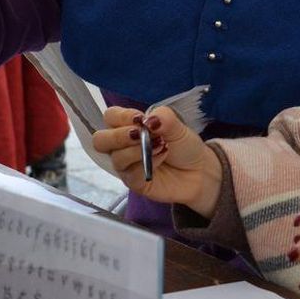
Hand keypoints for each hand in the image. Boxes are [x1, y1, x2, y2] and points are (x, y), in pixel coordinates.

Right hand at [91, 106, 222, 216]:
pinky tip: (161, 158)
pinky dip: (146, 163)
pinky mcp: (133, 182)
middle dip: (119, 135)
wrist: (199, 171)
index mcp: (129, 126)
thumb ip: (163, 117)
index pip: (110, 116)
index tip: (140, 120)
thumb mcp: (177, 126)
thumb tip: (147, 121)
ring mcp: (126, 165)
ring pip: (115, 157)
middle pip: (100, 139)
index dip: (121, 116)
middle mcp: (122, 145)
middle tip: (140, 134)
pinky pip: (130, 173)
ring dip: (137, 149)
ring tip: (160, 146)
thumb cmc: (183, 146)